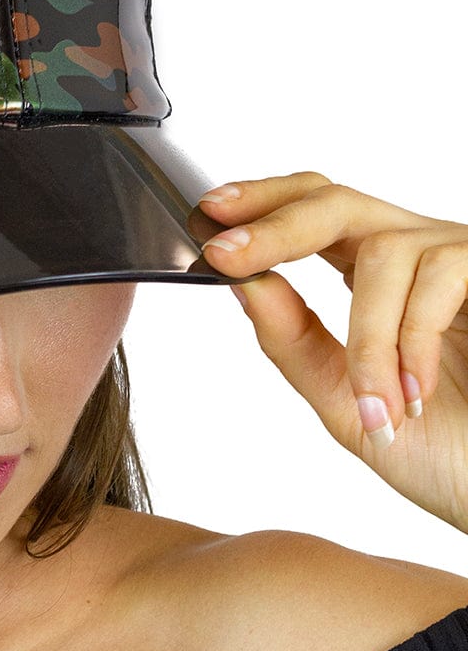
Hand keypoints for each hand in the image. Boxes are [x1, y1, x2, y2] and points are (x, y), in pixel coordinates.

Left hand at [194, 172, 467, 534]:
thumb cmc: (445, 449)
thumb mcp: (345, 401)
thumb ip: (294, 343)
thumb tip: (243, 283)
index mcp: (377, 278)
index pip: (315, 212)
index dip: (263, 202)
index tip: (208, 212)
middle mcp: (419, 254)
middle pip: (338, 201)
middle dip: (274, 227)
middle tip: (226, 255)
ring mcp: (462, 259)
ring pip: (384, 253)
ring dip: (367, 338)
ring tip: (379, 404)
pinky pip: (441, 275)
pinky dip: (412, 341)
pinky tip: (414, 392)